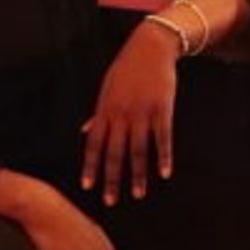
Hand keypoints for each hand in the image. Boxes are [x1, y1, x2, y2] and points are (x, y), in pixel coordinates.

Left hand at [81, 20, 180, 205]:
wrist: (150, 47)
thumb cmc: (127, 69)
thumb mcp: (107, 89)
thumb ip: (97, 114)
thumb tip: (85, 131)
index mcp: (105, 111)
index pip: (94, 144)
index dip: (90, 166)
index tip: (87, 186)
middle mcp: (121, 115)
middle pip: (114, 153)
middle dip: (112, 179)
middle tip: (111, 201)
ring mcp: (142, 113)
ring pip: (138, 150)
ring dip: (137, 175)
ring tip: (138, 195)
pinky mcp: (162, 109)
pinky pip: (162, 138)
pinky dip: (163, 157)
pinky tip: (164, 174)